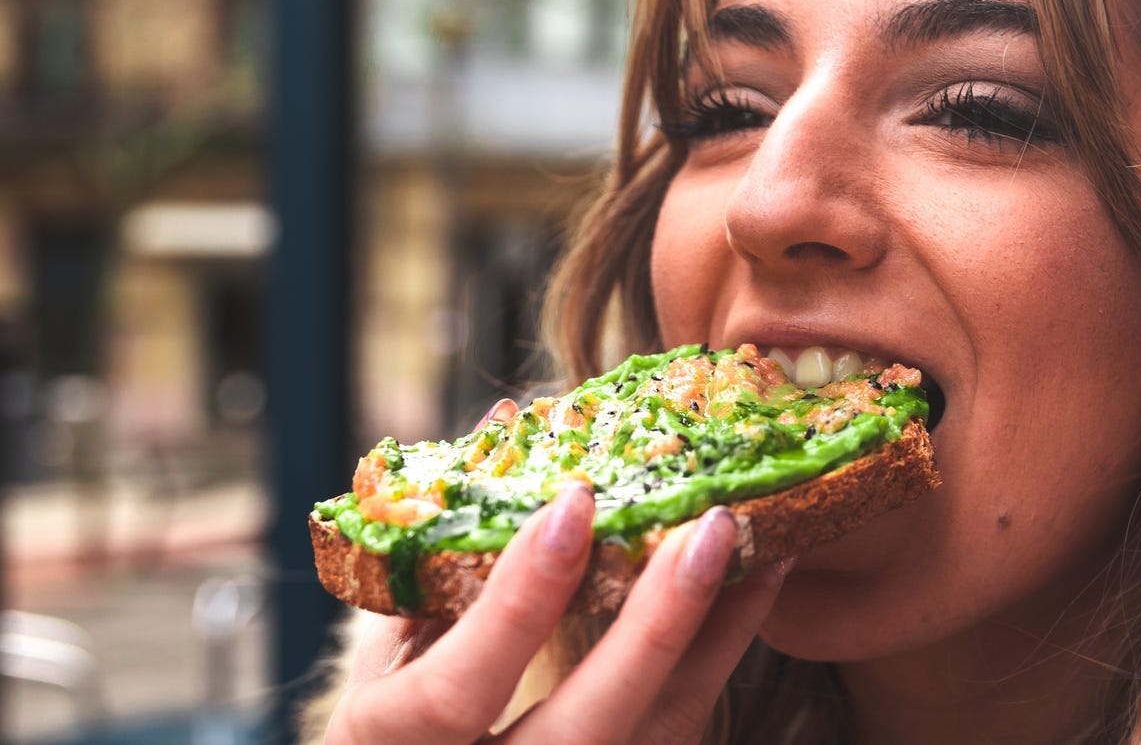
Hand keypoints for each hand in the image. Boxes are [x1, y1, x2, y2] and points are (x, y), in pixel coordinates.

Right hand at [325, 405, 788, 744]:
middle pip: (584, 733)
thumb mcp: (379, 658)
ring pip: (655, 740)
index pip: (456, 691)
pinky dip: (716, 660)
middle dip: (654, 629)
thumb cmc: (385, 730)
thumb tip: (505, 426)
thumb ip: (435, 562)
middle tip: (709, 527)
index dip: (516, 604)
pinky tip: (750, 593)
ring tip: (761, 549)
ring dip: (714, 640)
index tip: (573, 504)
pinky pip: (675, 732)